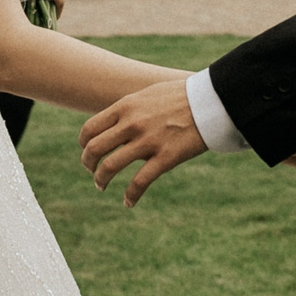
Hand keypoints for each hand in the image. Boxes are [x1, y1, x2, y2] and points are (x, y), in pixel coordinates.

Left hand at [79, 80, 208, 206]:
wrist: (212, 99)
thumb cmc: (182, 95)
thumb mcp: (149, 94)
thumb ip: (131, 108)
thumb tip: (118, 121)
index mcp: (126, 106)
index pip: (90, 128)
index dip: (83, 144)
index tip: (87, 151)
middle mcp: (132, 123)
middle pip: (94, 149)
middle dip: (88, 164)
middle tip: (92, 171)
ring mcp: (148, 141)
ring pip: (110, 167)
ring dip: (100, 180)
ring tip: (100, 186)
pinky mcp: (166, 158)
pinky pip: (139, 182)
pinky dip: (130, 195)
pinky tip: (128, 202)